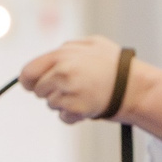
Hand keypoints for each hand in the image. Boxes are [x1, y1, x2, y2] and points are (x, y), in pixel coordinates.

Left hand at [20, 36, 136, 124]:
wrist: (133, 86)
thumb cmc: (114, 64)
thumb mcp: (91, 44)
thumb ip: (66, 49)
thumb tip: (48, 60)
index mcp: (61, 56)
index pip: (28, 72)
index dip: (28, 80)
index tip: (32, 85)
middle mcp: (61, 74)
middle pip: (39, 91)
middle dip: (50, 91)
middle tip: (70, 88)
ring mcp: (67, 93)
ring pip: (51, 104)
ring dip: (64, 103)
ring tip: (84, 94)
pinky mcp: (74, 110)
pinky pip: (63, 117)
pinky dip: (73, 115)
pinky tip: (88, 105)